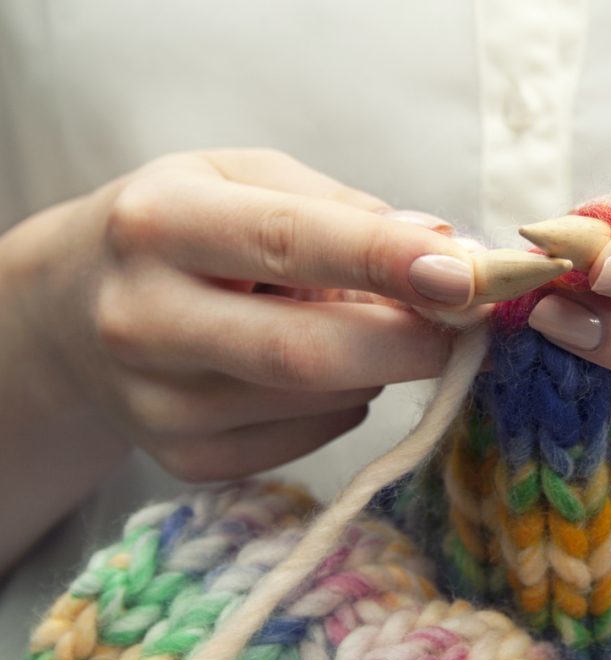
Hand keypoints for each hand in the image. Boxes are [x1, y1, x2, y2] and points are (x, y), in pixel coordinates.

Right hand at [3, 149, 473, 480]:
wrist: (75, 309)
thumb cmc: (186, 231)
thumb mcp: (245, 180)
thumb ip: (345, 209)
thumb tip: (447, 250)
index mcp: (162, 222)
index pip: (288, 242)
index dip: (385, 260)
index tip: (466, 275)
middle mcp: (145, 318)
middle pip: (303, 353)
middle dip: (407, 344)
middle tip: (457, 326)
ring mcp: (157, 403)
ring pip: (317, 402)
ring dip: (373, 367)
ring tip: (349, 325)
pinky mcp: (182, 459)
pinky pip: (305, 441)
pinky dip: (341, 404)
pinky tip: (314, 371)